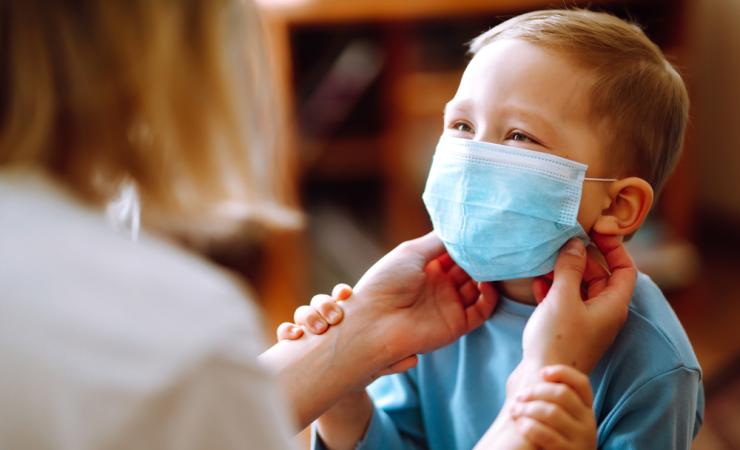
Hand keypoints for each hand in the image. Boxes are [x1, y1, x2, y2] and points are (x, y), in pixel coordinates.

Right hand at [276, 284, 417, 375]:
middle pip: (321, 300)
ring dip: (308, 315)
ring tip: (316, 328)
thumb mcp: (379, 361)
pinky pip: (285, 331)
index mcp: (348, 312)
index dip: (341, 291)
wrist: (343, 385)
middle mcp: (327, 317)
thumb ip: (393, 359)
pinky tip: (294, 337)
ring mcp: (310, 329)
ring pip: (303, 311)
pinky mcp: (296, 344)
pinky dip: (287, 330)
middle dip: (325, 304)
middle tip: (334, 317)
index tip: (346, 293)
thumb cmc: (364, 365)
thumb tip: (413, 359)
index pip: (341, 294)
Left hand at [350, 232, 498, 362]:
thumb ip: (438, 241)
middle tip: (493, 245)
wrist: (375, 322)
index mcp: (426, 267)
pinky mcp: (457, 324)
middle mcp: (439, 285)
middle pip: (469, 268)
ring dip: (487, 275)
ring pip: (478, 287)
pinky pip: (481, 310)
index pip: (454, 252)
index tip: (482, 230)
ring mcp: (449, 304)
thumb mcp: (411, 252)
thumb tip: (461, 228)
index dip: (467, 243)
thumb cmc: (387, 282)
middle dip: (480, 257)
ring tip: (495, 261)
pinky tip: (488, 283)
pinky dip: (489, 297)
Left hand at [510, 365, 595, 449]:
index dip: (562, 372)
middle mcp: (589, 422)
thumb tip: (533, 369)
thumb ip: (551, 397)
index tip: (541, 372)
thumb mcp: (561, 417)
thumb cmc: (553, 436)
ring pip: (552, 413)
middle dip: (535, 391)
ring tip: (514, 411)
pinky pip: (547, 435)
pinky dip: (530, 427)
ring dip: (528, 409)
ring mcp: (582, 439)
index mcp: (587, 409)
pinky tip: (520, 425)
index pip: (581, 383)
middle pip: (562, 394)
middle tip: (518, 396)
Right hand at [519, 233, 636, 375]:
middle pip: (600, 277)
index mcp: (612, 306)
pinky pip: (565, 303)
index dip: (614, 248)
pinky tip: (536, 283)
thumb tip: (576, 245)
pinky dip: (553, 290)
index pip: (625, 270)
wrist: (542, 380)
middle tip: (563, 243)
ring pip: (579, 289)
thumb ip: (570, 269)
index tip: (596, 232)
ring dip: (564, 273)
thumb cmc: (557, 341)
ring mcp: (584, 324)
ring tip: (545, 260)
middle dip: (582, 259)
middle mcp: (603, 314)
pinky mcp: (566, 330)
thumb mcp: (563, 298)